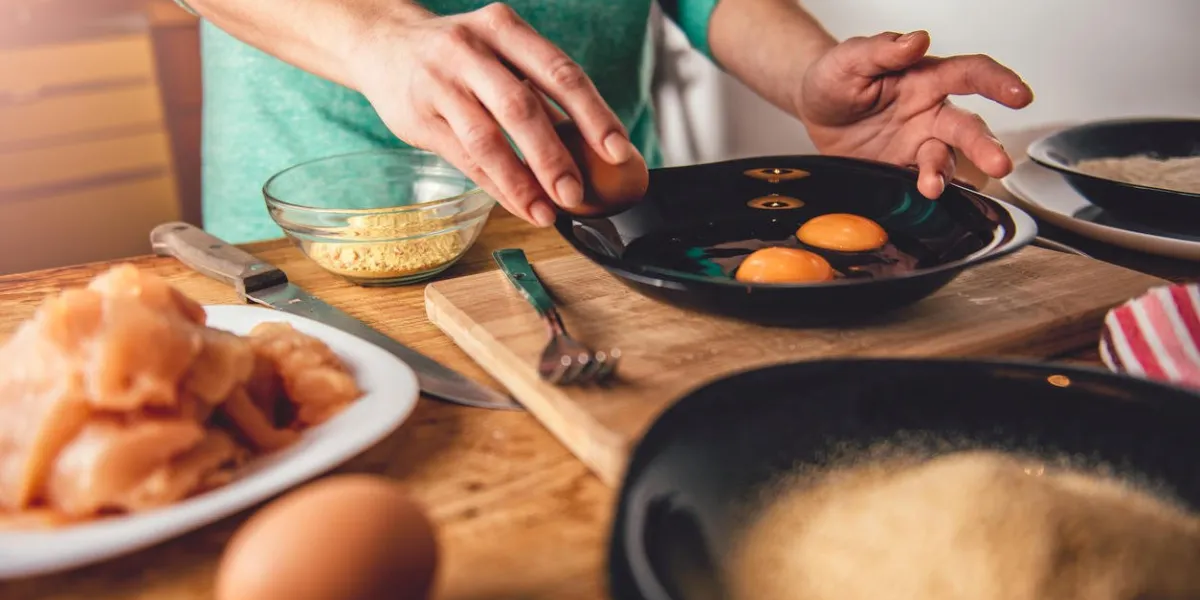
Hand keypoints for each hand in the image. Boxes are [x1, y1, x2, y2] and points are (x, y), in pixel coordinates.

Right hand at [346, 3, 641, 225]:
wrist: (381, 43)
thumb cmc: (458, 55)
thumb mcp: (498, 51)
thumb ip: (537, 89)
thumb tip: (593, 146)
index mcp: (504, 28)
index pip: (559, 72)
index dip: (593, 113)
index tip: (618, 151)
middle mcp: (470, 50)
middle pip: (522, 107)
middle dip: (554, 156)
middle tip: (578, 193)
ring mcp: (440, 83)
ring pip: (487, 139)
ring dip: (522, 181)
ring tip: (548, 212)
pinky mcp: (418, 117)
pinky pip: (464, 160)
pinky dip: (497, 187)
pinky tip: (521, 206)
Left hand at [795, 30, 1033, 198]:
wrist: (813, 109)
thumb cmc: (837, 76)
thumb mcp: (850, 59)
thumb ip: (882, 50)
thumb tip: (916, 40)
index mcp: (925, 78)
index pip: (970, 74)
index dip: (998, 82)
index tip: (1021, 96)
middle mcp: (930, 112)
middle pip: (967, 127)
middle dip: (985, 146)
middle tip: (999, 164)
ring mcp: (917, 143)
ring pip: (946, 159)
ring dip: (943, 173)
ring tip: (932, 185)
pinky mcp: (899, 169)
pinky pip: (917, 181)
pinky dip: (922, 189)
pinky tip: (920, 195)